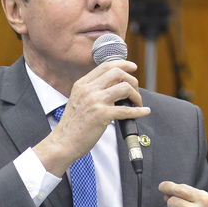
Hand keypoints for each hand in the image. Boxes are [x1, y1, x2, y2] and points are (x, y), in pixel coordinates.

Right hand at [34, 60, 148, 176]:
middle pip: (117, 72)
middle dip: (132, 80)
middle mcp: (88, 89)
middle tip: (136, 90)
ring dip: (136, 95)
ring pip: (124, 87)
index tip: (132, 67)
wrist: (63, 142)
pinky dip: (139, 111)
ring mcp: (95, 101)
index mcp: (82, 84)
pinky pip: (127, 109)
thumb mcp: (78, 100)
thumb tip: (114, 86)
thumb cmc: (72, 125)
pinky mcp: (102, 115)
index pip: (105, 66)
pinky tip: (144, 112)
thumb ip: (92, 91)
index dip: (122, 64)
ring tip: (137, 103)